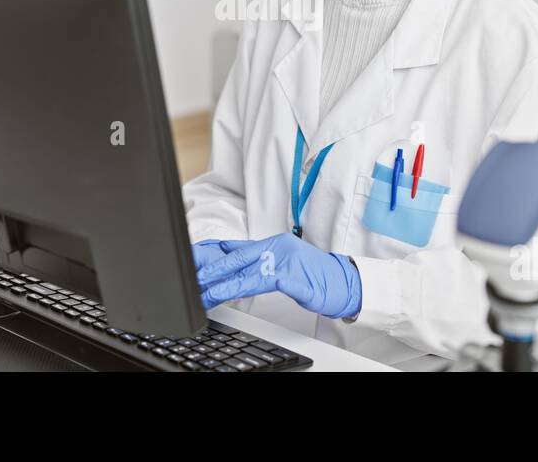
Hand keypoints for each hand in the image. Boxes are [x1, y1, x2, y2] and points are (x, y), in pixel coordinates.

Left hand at [196, 233, 361, 318]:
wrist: (344, 282)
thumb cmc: (312, 275)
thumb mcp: (282, 262)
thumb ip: (258, 260)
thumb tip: (230, 259)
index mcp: (272, 245)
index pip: (237, 249)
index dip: (213, 255)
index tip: (192, 261)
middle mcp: (278, 249)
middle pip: (239, 259)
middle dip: (214, 271)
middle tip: (194, 279)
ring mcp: (288, 263)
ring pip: (251, 272)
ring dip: (228, 284)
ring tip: (210, 293)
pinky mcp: (299, 279)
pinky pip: (277, 282)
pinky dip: (256, 286)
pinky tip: (243, 293)